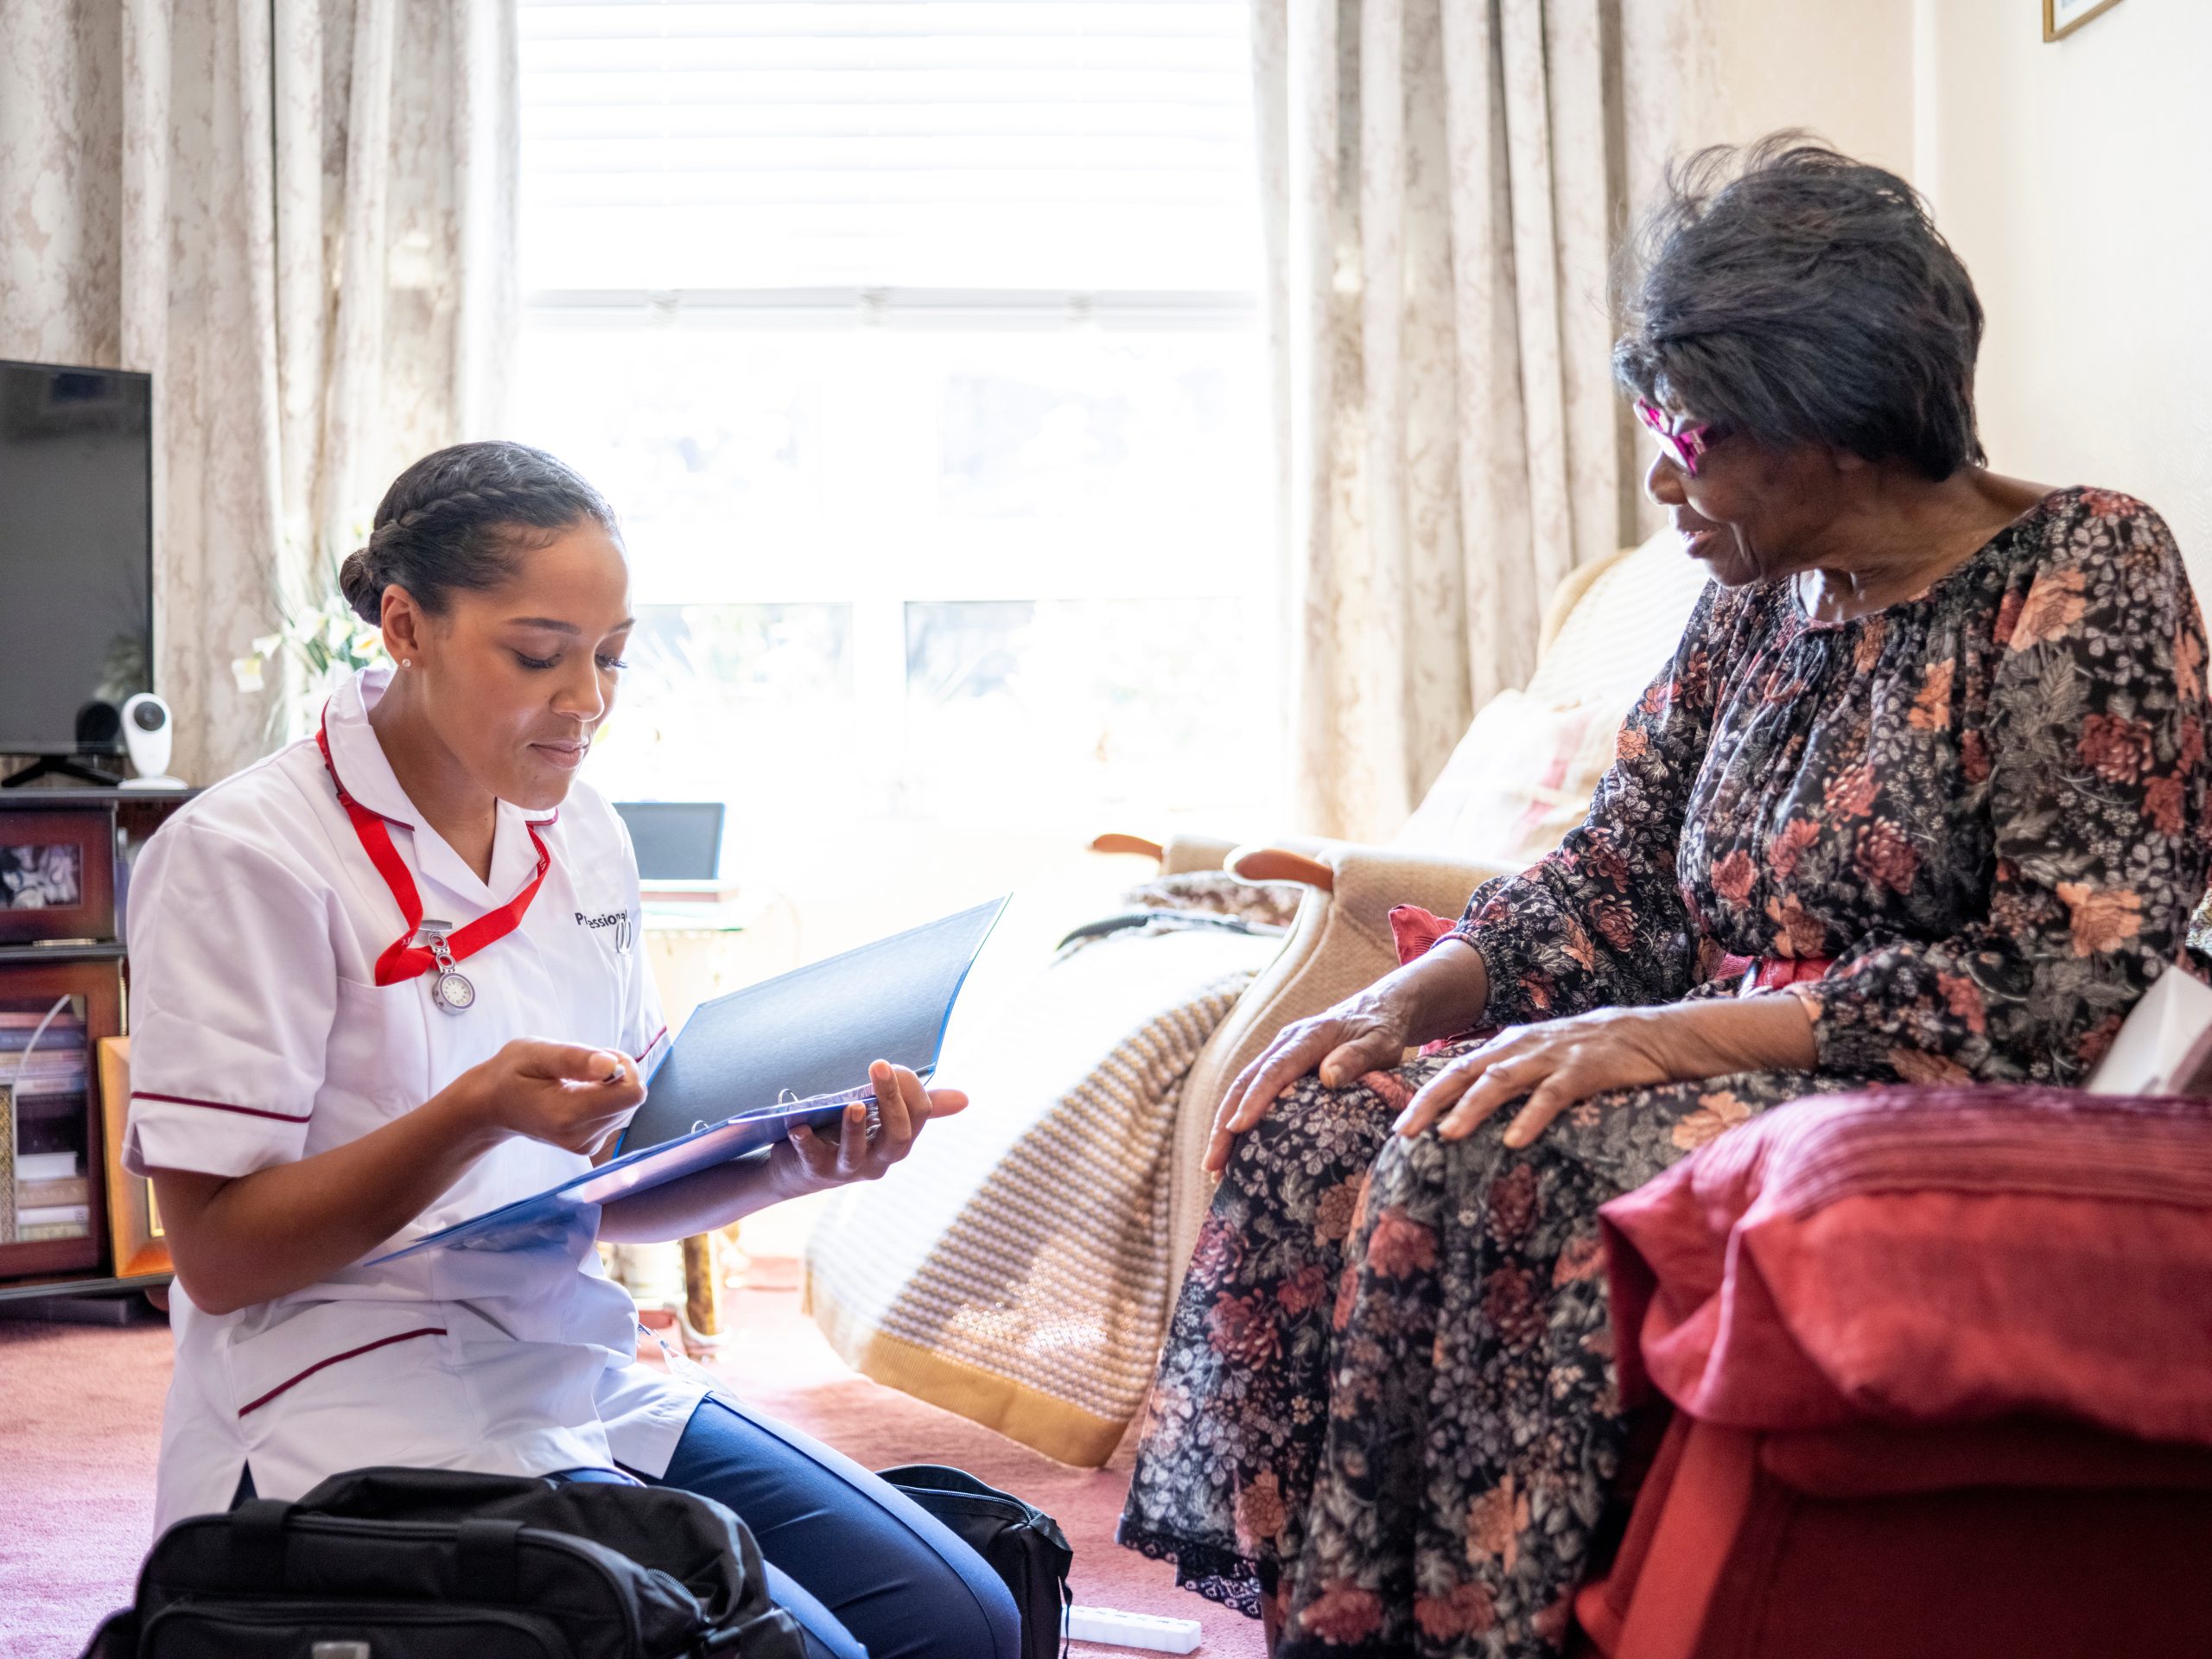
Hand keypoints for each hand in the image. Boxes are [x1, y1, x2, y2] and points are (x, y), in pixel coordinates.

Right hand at [466, 1039, 644, 1157]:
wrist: (493, 1105)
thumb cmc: (513, 1073)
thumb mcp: (536, 1053)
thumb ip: (575, 1059)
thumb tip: (612, 1066)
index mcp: (568, 1114)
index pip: (631, 1094)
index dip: (623, 1068)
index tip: (597, 1059)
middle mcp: (580, 1137)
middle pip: (632, 1099)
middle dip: (616, 1075)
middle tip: (581, 1067)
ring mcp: (586, 1145)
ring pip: (627, 1106)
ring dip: (610, 1086)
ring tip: (575, 1080)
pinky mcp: (590, 1146)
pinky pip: (617, 1114)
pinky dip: (604, 1099)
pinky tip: (577, 1093)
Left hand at [782, 1059, 968, 1190]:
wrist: (802, 1169)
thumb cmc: (847, 1135)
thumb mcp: (883, 1120)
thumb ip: (921, 1107)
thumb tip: (965, 1099)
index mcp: (898, 1142)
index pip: (918, 1115)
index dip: (909, 1088)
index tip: (892, 1066)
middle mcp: (878, 1160)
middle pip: (896, 1136)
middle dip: (891, 1101)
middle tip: (881, 1066)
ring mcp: (847, 1167)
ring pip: (856, 1152)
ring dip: (854, 1128)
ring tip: (853, 1105)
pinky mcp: (815, 1168)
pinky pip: (811, 1157)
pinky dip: (805, 1141)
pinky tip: (799, 1124)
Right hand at [1204, 987, 1418, 1173]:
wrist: (1378, 1008)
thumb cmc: (1382, 1029)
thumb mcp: (1380, 1042)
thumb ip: (1358, 1056)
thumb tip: (1328, 1077)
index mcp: (1307, 1037)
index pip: (1274, 1070)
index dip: (1255, 1099)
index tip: (1238, 1128)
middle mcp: (1285, 1043)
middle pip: (1245, 1083)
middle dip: (1224, 1124)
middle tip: (1212, 1165)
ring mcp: (1278, 1054)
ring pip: (1241, 1090)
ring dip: (1224, 1128)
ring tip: (1214, 1169)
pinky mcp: (1279, 1067)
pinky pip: (1252, 1093)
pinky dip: (1238, 1121)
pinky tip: (1234, 1153)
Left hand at [1390, 1006, 1692, 1147]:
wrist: (1655, 1033)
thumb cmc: (1594, 1053)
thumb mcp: (1543, 1059)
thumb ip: (1511, 1077)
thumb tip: (1473, 1109)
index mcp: (1509, 1046)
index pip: (1457, 1070)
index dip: (1426, 1095)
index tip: (1399, 1125)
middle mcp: (1523, 1047)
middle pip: (1466, 1073)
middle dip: (1432, 1101)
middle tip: (1404, 1131)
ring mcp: (1553, 1056)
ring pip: (1501, 1080)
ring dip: (1471, 1108)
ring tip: (1448, 1135)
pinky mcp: (1585, 1070)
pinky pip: (1552, 1094)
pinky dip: (1530, 1117)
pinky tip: (1513, 1139)